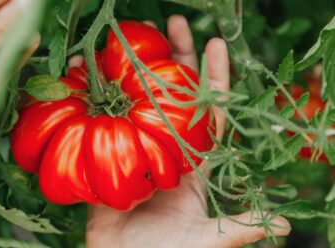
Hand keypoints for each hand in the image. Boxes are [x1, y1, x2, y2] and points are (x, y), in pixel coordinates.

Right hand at [84, 15, 290, 247]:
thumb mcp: (203, 240)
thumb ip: (236, 228)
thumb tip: (284, 223)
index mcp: (193, 162)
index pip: (207, 113)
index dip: (213, 80)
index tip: (215, 44)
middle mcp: (166, 146)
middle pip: (174, 95)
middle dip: (176, 58)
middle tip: (174, 24)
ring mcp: (136, 146)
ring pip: (140, 99)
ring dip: (138, 67)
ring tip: (135, 36)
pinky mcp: (109, 152)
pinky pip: (105, 118)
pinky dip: (99, 94)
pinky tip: (92, 72)